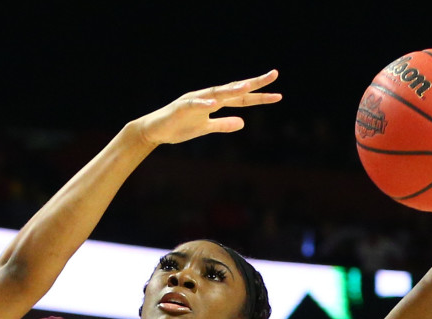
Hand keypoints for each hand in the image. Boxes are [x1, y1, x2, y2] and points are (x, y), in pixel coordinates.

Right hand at [131, 70, 281, 145]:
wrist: (154, 131)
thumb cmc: (179, 128)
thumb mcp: (206, 129)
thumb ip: (223, 125)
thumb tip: (243, 123)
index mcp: (215, 102)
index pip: (241, 99)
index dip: (259, 97)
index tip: (278, 96)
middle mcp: (208, 97)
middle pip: (234, 89)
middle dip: (253, 83)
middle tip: (274, 75)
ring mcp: (195, 100)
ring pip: (217, 93)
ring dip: (232, 89)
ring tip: (248, 85)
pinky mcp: (181, 108)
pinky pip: (194, 104)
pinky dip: (204, 103)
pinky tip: (214, 103)